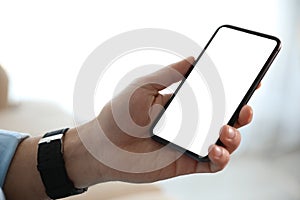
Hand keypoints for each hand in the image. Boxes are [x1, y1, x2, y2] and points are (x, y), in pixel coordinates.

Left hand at [90, 57, 252, 182]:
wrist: (103, 147)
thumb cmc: (120, 114)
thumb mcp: (145, 86)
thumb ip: (170, 73)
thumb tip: (194, 59)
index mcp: (183, 104)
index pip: (214, 96)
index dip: (234, 90)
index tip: (250, 81)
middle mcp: (190, 124)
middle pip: (225, 119)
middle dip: (241, 113)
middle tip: (245, 106)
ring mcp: (189, 143)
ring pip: (224, 141)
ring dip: (234, 136)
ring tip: (226, 129)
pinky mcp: (186, 162)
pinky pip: (213, 164)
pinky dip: (221, 157)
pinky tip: (214, 148)